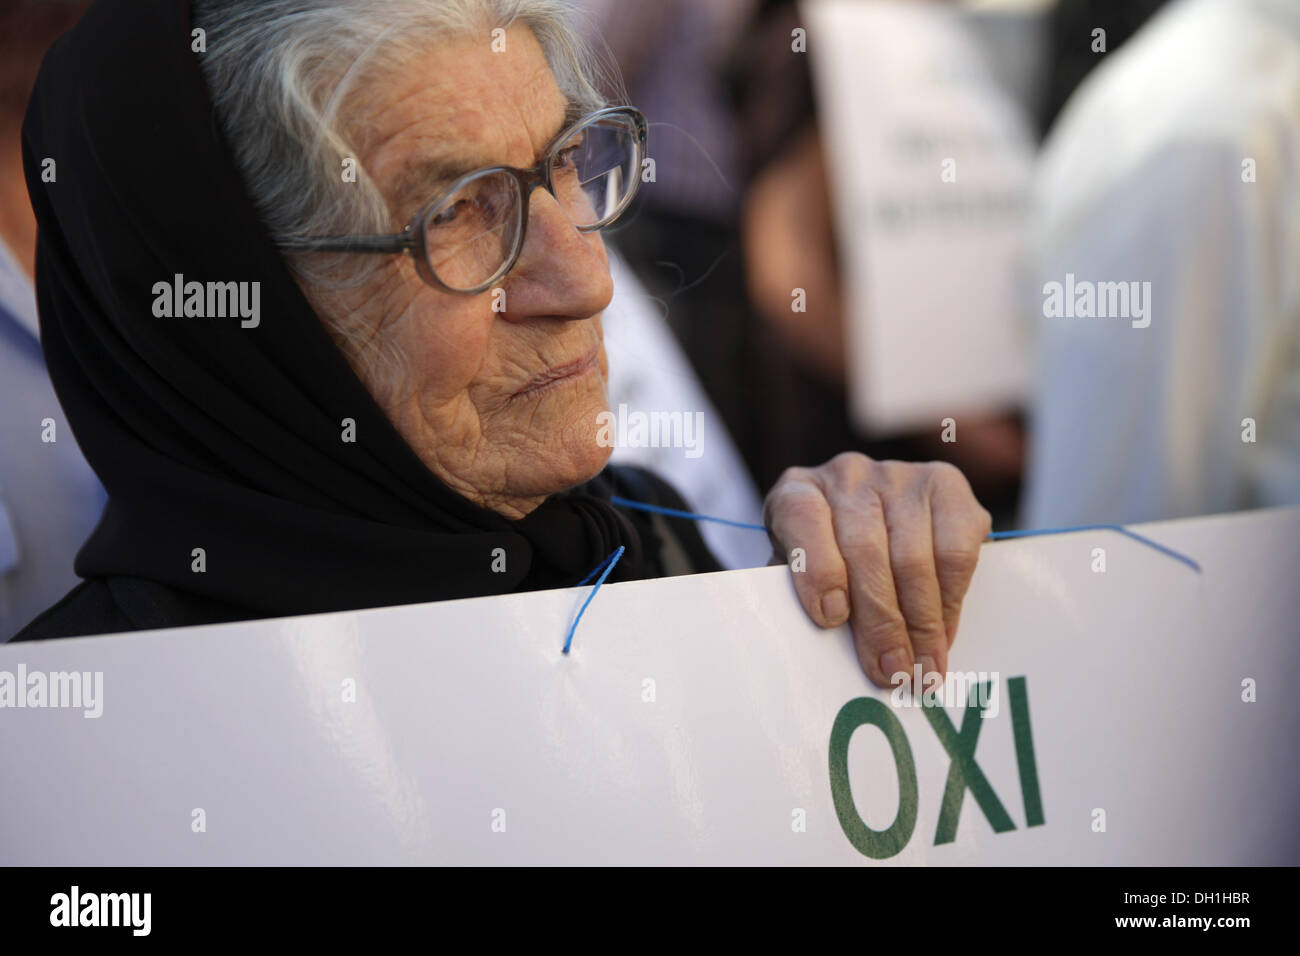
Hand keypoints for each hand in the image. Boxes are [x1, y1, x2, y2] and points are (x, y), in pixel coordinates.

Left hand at [764, 453, 991, 688]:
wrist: (875, 526)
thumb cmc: (829, 565)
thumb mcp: (802, 579)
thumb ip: (808, 602)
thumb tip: (830, 653)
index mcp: (797, 492)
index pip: (802, 518)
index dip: (816, 568)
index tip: (830, 619)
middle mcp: (846, 474)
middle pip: (865, 549)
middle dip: (881, 622)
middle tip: (891, 672)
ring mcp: (898, 474)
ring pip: (915, 555)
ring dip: (922, 622)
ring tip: (922, 667)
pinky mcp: (946, 484)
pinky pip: (956, 550)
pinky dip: (951, 600)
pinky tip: (944, 634)